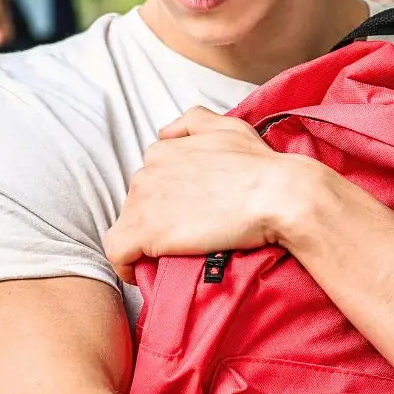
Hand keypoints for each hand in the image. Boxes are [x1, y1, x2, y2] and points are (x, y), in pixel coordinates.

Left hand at [103, 107, 316, 283]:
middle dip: (154, 217)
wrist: (276, 195)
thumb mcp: (227, 126)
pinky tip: (139, 272)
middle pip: (136, 203)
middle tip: (184, 234)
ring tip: (171, 254)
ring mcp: (143, 202)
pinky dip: (124, 264)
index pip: (149, 179)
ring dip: (143, 240)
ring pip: (127, 226)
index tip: (181, 213)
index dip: (163, 198)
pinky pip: (116, 252)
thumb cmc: (259, 164)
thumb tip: (165, 132)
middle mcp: (146, 171)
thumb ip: (192, 121)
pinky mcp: (144, 232)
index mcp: (162, 150)